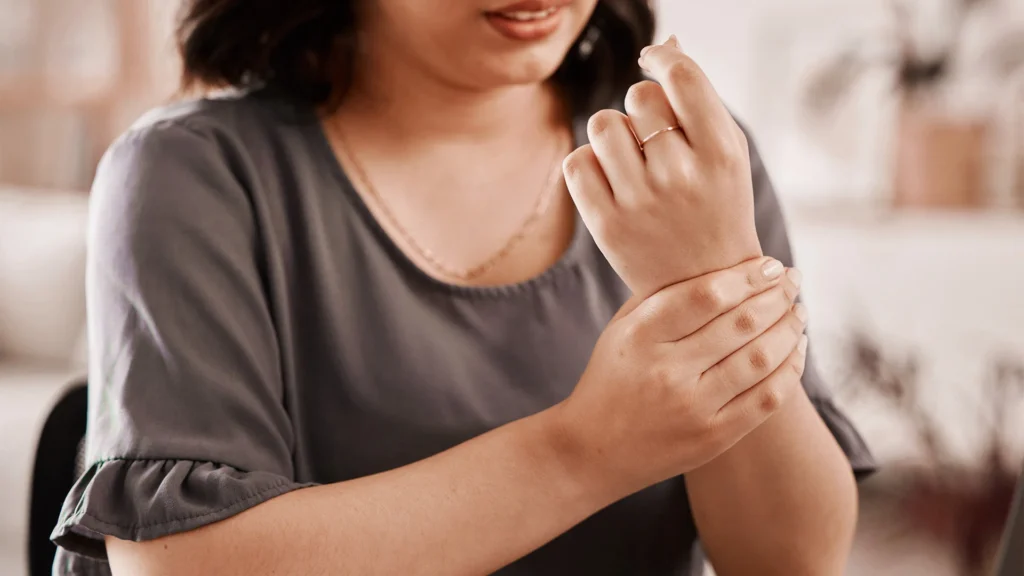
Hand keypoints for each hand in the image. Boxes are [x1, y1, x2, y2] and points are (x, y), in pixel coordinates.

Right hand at [551, 258, 806, 498]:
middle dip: (777, 296)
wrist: (593, 450)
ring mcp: (693, 408)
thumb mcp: (622, 329)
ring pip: (762, 358)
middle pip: (742, 323)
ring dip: (790, 329)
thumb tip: (725, 265)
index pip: (708, 295)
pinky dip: (790, 369)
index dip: (747, 276)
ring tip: (798, 312)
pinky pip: (768, 398)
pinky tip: (796, 349)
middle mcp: (667, 372)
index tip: (769, 264)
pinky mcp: (713, 437)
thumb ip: (663, 296)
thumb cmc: (612, 377)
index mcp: (641, 336)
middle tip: (792, 281)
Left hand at [563, 36, 760, 299]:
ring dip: (613, 133)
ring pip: (603, 123)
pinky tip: (611, 180)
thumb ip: (699, 98)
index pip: (682, 78)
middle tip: (657, 140)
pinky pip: (577, 161)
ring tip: (632, 159)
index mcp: (722, 154)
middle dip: (643, 109)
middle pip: (638, 96)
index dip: (661, 58)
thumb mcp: (726, 153)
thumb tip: (665, 42)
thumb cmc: (716, 206)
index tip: (654, 60)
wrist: (705, 287)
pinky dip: (589, 164)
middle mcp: (681, 176)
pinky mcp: (606, 224)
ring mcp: (641, 202)